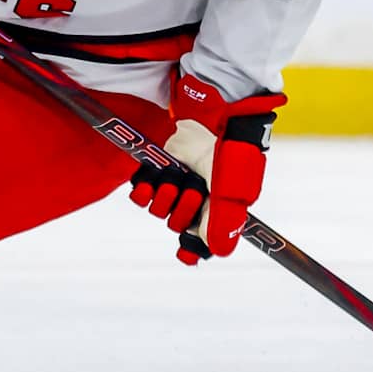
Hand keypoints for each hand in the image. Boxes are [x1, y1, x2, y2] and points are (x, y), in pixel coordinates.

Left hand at [129, 72, 285, 264]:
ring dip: (165, 199)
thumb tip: (219, 252)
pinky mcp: (157, 170)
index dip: (192, 249)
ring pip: (159, 210)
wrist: (214, 118)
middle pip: (178, 225)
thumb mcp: (231, 191)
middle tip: (194, 192)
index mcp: (217, 207)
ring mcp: (175, 183)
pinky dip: (143, 192)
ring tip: (176, 181)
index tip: (186, 253)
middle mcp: (195, 198)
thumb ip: (224, 222)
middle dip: (183, 212)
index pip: (201, 240)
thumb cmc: (230, 154)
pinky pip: (140, 193)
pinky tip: (148, 185)